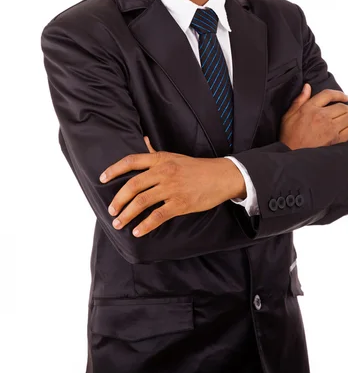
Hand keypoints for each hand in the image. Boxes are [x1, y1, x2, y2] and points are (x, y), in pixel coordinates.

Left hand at [99, 137, 245, 236]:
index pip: (131, 161)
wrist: (221, 176)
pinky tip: (138, 232)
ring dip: (127, 214)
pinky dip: (145, 225)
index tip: (102, 179)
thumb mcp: (174, 156)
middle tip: (111, 210)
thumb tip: (143, 141)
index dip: (114, 170)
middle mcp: (164, 172)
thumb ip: (156, 153)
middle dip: (118, 199)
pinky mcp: (181, 204)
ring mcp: (172, 188)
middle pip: (133, 185)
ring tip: (118, 223)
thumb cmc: (196, 167)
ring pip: (142, 202)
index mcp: (160, 159)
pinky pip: (158, 216)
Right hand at [279, 84, 347, 149]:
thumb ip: (299, 100)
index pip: (328, 95)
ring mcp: (329, 128)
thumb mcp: (288, 115)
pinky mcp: (335, 139)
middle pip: (342, 107)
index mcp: (309, 108)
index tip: (346, 97)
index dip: (339, 94)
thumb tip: (307, 87)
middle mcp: (321, 115)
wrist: (290, 154)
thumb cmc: (288, 136)